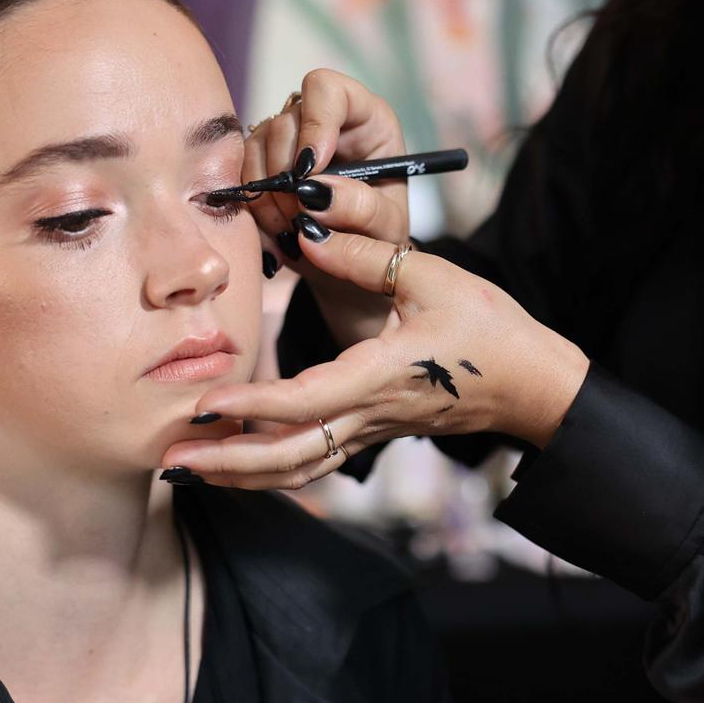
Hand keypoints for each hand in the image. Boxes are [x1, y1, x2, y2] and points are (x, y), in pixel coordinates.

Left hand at [160, 226, 589, 489]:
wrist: (531, 382)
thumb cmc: (490, 328)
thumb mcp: (434, 277)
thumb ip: (368, 257)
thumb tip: (309, 228)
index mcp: (381, 378)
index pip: (304, 403)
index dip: (250, 409)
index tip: (204, 404)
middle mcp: (370, 415)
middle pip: (289, 456)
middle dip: (227, 462)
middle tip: (172, 456)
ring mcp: (371, 431)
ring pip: (298, 468)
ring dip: (241, 474)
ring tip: (187, 467)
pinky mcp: (373, 432)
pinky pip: (313, 460)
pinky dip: (269, 468)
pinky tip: (235, 464)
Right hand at [245, 69, 410, 345]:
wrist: (353, 263)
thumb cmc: (379, 239)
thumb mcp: (387, 229)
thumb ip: (363, 209)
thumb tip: (317, 194)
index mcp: (365, 120)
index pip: (329, 91)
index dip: (314, 123)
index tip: (310, 169)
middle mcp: (323, 120)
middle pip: (285, 121)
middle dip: (286, 178)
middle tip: (301, 220)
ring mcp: (287, 139)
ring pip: (256, 146)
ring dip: (267, 197)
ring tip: (292, 232)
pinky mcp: (261, 163)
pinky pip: (239, 175)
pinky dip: (253, 210)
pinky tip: (277, 235)